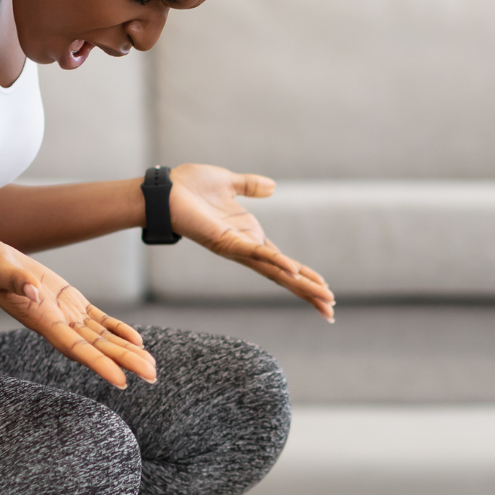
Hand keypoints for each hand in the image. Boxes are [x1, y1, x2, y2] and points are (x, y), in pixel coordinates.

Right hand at [0, 238, 156, 388]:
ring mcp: (65, 315)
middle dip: (125, 362)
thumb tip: (33, 291)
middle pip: (96, 348)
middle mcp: (57, 324)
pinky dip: (119, 330)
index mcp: (41, 320)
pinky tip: (137, 340)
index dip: (99, 364)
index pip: (75, 348)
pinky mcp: (70, 303)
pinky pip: (99, 320)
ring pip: (102, 338)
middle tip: (153, 376)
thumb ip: (15, 281)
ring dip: (127, 352)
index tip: (121, 381)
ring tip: (151, 367)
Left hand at [168, 164, 335, 320]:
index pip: (283, 263)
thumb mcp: (229, 183)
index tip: (324, 289)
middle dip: (307, 292)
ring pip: (275, 271)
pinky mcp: (226, 242)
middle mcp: (245, 248)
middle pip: (283, 276)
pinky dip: (275, 261)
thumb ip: (250, 185)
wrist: (164, 190)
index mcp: (249, 236)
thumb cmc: (189, 187)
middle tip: (330, 312)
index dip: (304, 276)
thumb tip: (273, 187)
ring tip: (323, 298)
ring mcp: (236, 248)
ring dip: (300, 285)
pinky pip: (256, 253)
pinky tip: (293, 272)